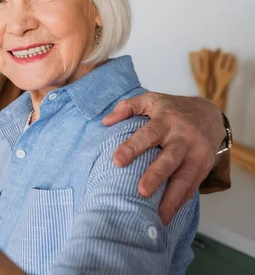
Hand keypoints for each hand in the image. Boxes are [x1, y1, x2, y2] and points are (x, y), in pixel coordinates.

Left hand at [103, 92, 225, 224]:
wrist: (210, 115)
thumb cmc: (172, 109)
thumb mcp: (150, 100)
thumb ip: (127, 107)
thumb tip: (105, 121)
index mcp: (167, 120)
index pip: (148, 134)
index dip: (133, 147)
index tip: (117, 161)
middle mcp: (184, 138)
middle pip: (170, 159)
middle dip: (156, 176)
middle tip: (142, 192)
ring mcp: (197, 154)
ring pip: (185, 178)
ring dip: (172, 198)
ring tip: (158, 216)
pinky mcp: (204, 167)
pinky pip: (192, 187)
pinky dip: (181, 202)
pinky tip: (168, 214)